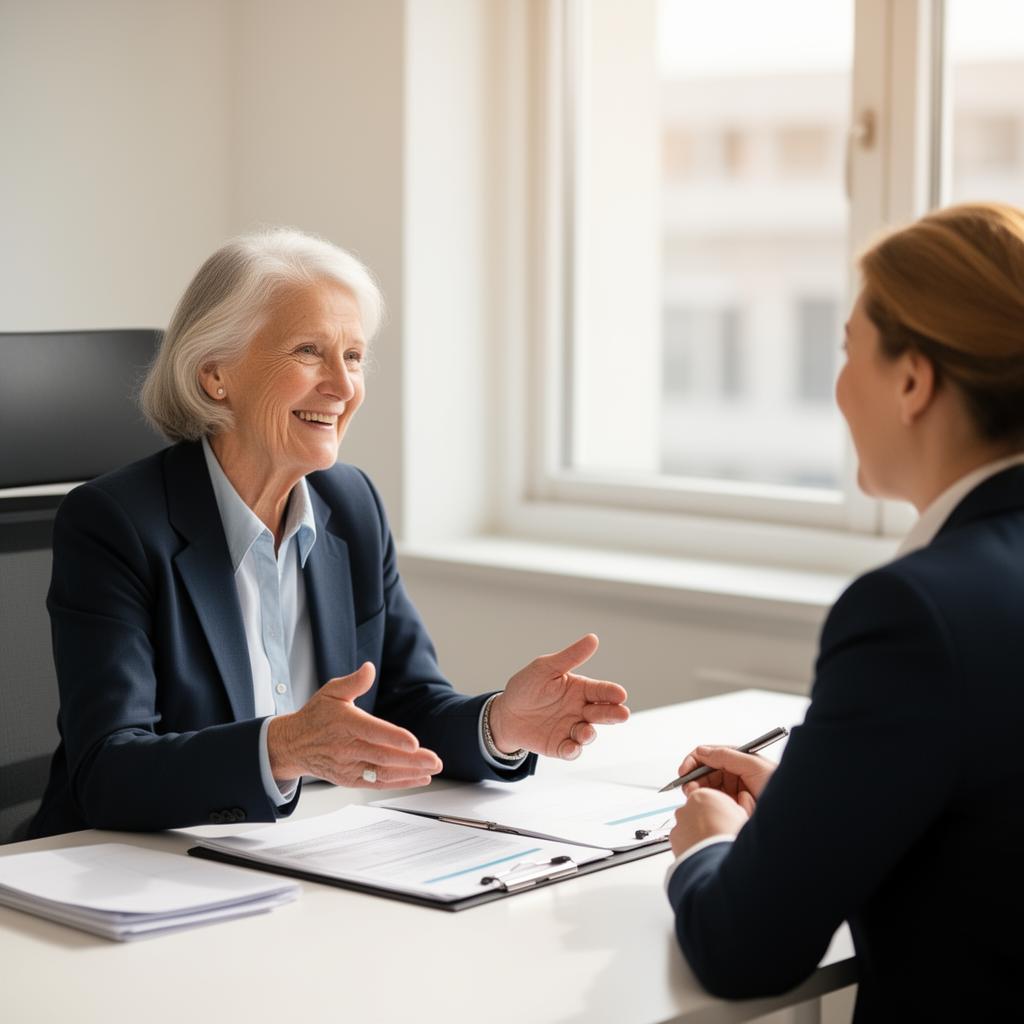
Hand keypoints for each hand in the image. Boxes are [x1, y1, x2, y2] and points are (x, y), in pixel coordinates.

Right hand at [267, 662, 442, 787]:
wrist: (293, 745)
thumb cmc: (316, 716)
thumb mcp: (331, 692)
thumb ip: (354, 682)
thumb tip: (369, 669)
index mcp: (345, 723)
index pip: (372, 731)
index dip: (393, 737)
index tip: (414, 742)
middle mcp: (346, 747)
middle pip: (382, 756)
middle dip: (411, 760)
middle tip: (434, 761)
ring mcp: (348, 766)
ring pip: (382, 773)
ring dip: (409, 774)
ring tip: (431, 770)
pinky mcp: (350, 779)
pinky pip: (377, 783)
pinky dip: (399, 783)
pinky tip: (418, 778)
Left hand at [488, 634, 628, 759]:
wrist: (505, 713)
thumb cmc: (527, 686)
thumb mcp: (546, 668)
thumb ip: (570, 657)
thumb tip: (593, 638)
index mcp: (580, 689)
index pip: (601, 690)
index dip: (612, 693)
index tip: (621, 694)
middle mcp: (580, 710)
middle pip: (602, 713)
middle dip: (613, 714)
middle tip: (622, 714)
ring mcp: (571, 729)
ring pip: (588, 734)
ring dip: (589, 734)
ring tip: (585, 731)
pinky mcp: (559, 746)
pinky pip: (570, 750)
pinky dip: (573, 750)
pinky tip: (572, 747)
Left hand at [669, 788, 748, 856]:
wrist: (717, 862)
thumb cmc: (730, 837)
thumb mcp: (743, 815)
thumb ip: (738, 805)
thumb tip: (743, 800)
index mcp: (703, 796)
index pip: (708, 797)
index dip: (718, 809)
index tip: (725, 817)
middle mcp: (686, 808)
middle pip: (696, 810)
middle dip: (706, 820)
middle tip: (719, 833)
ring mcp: (679, 824)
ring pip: (688, 826)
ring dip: (697, 833)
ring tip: (712, 846)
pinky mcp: (674, 841)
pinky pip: (682, 841)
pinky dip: (690, 845)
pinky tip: (702, 852)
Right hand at [675, 744, 776, 803]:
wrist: (794, 814)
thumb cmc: (782, 787)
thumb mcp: (754, 765)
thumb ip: (727, 755)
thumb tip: (703, 751)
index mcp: (738, 760)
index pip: (708, 755)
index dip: (694, 761)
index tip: (684, 771)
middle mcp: (734, 774)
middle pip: (704, 772)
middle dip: (693, 779)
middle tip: (688, 789)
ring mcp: (734, 791)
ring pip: (707, 789)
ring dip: (700, 793)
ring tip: (699, 799)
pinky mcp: (734, 807)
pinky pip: (715, 804)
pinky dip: (710, 804)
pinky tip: (711, 807)